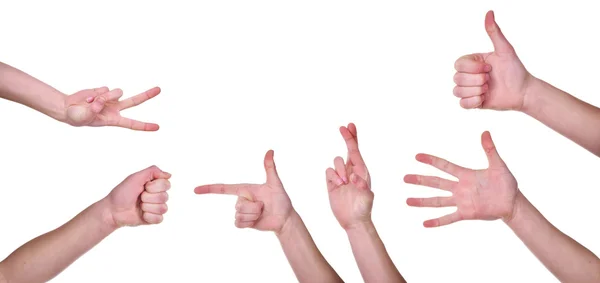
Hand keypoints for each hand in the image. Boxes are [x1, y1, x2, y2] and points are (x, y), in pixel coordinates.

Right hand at [64, 87, 160, 130]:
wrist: (67, 108)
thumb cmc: (76, 116)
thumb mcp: (84, 116)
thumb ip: (93, 109)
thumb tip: (101, 101)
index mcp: (113, 120)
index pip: (132, 123)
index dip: (144, 126)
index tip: (157, 127)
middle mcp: (115, 109)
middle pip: (134, 101)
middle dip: (147, 95)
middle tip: (159, 89)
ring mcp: (110, 99)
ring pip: (117, 92)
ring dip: (106, 95)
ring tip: (92, 102)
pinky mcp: (103, 90)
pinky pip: (104, 88)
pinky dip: (95, 92)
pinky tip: (88, 97)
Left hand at [104, 165, 171, 227]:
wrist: (113, 210)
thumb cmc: (122, 193)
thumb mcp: (135, 177)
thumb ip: (153, 171)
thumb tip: (169, 175)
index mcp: (155, 185)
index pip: (166, 184)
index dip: (154, 186)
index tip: (144, 187)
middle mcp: (158, 195)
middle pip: (165, 197)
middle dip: (148, 197)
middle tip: (139, 197)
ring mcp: (156, 208)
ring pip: (163, 208)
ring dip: (147, 207)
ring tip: (139, 206)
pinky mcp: (154, 219)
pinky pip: (160, 219)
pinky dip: (149, 217)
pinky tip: (141, 215)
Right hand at [194, 150, 293, 232]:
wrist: (284, 218)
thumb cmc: (281, 200)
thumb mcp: (275, 183)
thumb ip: (270, 167)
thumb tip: (270, 150)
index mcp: (244, 189)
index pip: (224, 188)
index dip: (209, 188)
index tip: (195, 190)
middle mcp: (240, 200)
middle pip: (239, 205)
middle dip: (255, 207)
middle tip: (264, 206)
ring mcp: (241, 212)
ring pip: (240, 215)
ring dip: (254, 215)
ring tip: (262, 213)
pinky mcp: (243, 223)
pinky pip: (239, 224)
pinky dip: (250, 223)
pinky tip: (257, 221)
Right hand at [327, 123, 373, 229]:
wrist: (353, 220)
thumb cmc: (363, 208)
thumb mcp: (367, 196)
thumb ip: (362, 185)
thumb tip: (353, 176)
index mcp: (362, 170)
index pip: (356, 151)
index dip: (353, 138)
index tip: (349, 126)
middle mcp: (351, 170)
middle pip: (346, 150)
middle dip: (346, 138)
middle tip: (342, 127)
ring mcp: (341, 176)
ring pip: (336, 161)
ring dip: (339, 170)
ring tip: (344, 183)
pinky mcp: (332, 183)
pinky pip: (328, 171)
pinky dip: (332, 176)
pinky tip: (338, 185)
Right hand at [404, 131, 518, 226]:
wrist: (513, 202)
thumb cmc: (506, 183)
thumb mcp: (498, 165)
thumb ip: (490, 149)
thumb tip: (485, 132)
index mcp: (465, 175)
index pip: (444, 166)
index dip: (431, 161)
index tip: (417, 156)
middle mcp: (460, 188)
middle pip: (436, 183)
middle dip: (420, 180)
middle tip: (405, 178)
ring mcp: (461, 201)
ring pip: (438, 201)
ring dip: (422, 201)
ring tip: (407, 201)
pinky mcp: (466, 213)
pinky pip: (449, 217)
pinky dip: (437, 221)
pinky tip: (425, 223)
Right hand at [453, 10, 534, 109]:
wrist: (523, 91)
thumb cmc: (515, 70)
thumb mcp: (505, 50)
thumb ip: (494, 32)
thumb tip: (489, 12)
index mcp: (473, 62)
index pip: (458, 64)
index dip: (473, 68)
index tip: (489, 68)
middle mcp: (468, 75)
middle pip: (457, 78)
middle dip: (476, 80)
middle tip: (490, 80)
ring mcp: (470, 89)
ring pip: (457, 91)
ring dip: (476, 91)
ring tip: (488, 89)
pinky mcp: (472, 102)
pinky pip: (462, 104)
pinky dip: (474, 102)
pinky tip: (485, 98)